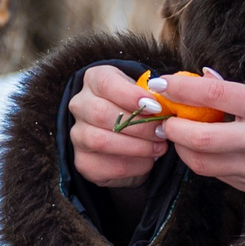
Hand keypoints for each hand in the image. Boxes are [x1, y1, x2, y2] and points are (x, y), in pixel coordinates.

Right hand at [68, 65, 173, 188]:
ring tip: (159, 147)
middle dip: (138, 125)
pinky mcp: (83, 162)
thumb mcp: (146, 96)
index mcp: (94, 80)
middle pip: (100, 113)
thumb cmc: (140, 111)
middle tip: (162, 132)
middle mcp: (80, 105)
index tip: (155, 107)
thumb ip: (154, 97)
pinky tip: (148, 161)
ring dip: (137, 146)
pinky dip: (134, 165)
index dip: (130, 95)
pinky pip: (107, 165)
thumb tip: (167, 105)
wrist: (130, 140)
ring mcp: (77, 134)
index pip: (105, 83)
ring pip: (101, 140)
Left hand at [139, 69, 244, 196]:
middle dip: (174, 129)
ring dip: (184, 149)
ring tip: (180, 135)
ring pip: (203, 164)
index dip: (181, 89)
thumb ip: (237, 90)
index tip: (161, 84)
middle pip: (201, 139)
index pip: (214, 95)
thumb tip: (199, 79)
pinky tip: (204, 149)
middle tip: (165, 120)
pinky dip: (204, 161)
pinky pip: (217, 175)